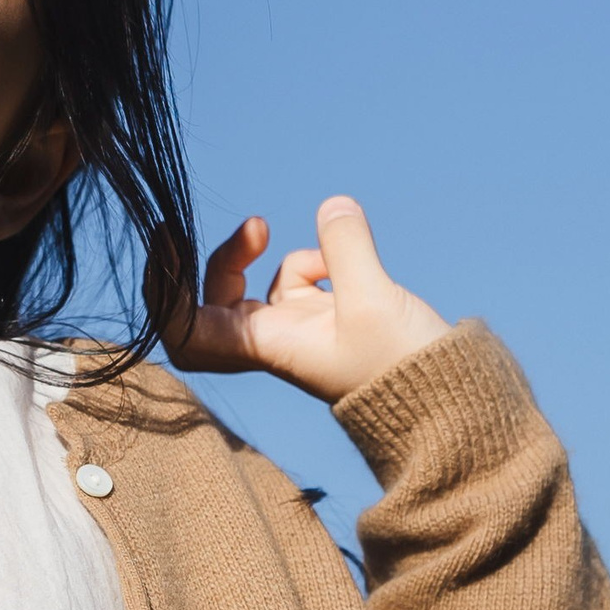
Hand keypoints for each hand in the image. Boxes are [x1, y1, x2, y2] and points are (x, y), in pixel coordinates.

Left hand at [164, 199, 448, 405]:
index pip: (188, 331)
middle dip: (222, 259)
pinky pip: (298, 279)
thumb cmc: (403, 369)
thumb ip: (347, 247)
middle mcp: (272, 342)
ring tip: (289, 239)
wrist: (444, 404)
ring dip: (265, 254)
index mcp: (266, 348)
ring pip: (254, 286)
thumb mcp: (374, 302)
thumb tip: (332, 206)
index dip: (165, 293)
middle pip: (212, 301)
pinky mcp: (326, 319)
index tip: (169, 244)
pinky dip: (313, 261)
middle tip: (251, 228)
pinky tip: (341, 266)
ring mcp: (297, 331)